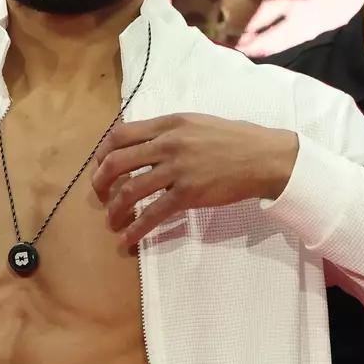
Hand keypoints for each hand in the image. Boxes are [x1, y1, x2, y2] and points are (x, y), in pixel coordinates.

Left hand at [91, 115, 298, 246]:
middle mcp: (168, 144)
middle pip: (117, 162)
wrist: (264, 157)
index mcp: (168, 124)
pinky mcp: (188, 194)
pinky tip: (128, 239)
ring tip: (112, 221)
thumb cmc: (234, 139)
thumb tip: (144, 145)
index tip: (100, 167)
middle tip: (100, 196)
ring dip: (114, 209)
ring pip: (130, 190)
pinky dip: (136, 229)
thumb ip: (169, 132)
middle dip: (101, 183)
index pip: (120, 134)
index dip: (102, 153)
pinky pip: (153, 214)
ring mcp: (177, 170)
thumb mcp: (196, 124)